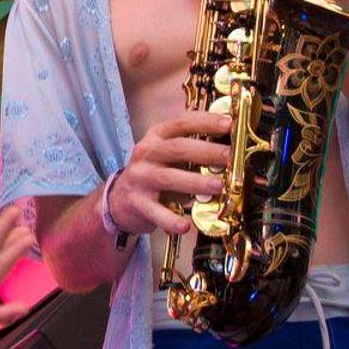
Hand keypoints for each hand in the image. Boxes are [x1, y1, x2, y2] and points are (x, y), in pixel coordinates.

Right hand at [107, 113, 232, 237]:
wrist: (119, 199)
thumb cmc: (153, 173)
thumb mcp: (166, 154)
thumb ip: (191, 149)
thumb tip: (229, 148)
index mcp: (156, 137)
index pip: (181, 124)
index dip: (206, 122)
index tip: (229, 124)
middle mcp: (146, 153)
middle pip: (177, 148)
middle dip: (207, 151)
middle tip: (229, 157)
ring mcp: (141, 178)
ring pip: (169, 178)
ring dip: (195, 182)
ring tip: (218, 186)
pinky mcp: (137, 203)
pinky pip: (156, 212)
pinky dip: (171, 219)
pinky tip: (185, 226)